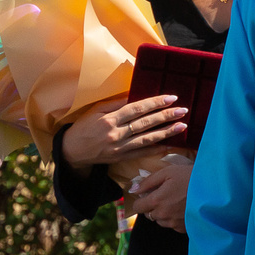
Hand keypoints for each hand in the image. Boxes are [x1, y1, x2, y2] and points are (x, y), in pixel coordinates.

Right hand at [61, 93, 190, 169]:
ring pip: (147, 139)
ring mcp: (120, 148)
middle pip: (145, 123)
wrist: (72, 151)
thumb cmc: (83, 127)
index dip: (155, 103)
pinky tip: (169, 145)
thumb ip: (115, 104)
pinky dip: (156, 150)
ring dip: (166, 133)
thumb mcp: (95, 111)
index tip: (170, 98)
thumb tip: (134, 96)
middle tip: (182, 110)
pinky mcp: (121, 158)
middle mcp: (116, 134)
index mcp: (110, 119)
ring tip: (182, 126)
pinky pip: (142, 153)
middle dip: (166, 116)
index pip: (137, 109)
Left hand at [126, 151, 192, 229]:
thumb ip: (148, 182)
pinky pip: (173, 226)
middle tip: (165, 196)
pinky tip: (183, 209)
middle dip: (153, 206)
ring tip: (176, 202)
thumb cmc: (190, 177)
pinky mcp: (184, 228)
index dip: (140, 200)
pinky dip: (175, 219)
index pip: (138, 207)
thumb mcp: (167, 172)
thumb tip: (133, 189)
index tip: (147, 195)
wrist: (214, 188)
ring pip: (161, 221)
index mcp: (156, 200)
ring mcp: (174, 223)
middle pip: (149, 214)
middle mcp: (163, 215)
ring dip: (163, 214)